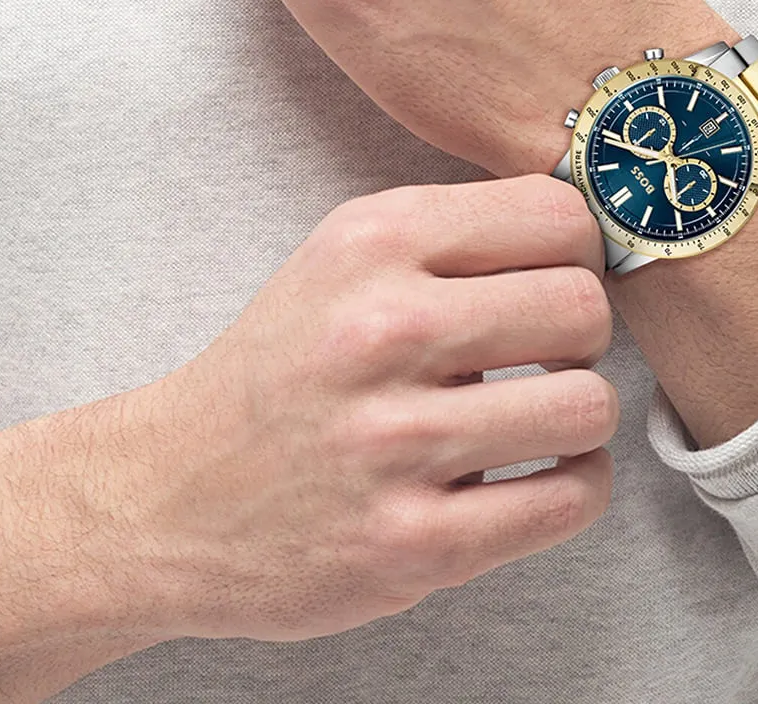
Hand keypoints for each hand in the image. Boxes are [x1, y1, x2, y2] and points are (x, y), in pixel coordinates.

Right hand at [146, 173, 618, 642]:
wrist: (170, 494)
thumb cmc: (282, 369)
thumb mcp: (343, 256)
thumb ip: (455, 233)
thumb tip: (586, 236)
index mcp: (374, 244)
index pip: (557, 215)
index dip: (578, 250)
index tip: (558, 278)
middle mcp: (384, 330)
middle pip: (584, 307)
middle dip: (584, 334)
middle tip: (549, 353)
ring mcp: (397, 442)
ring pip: (588, 405)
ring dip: (581, 414)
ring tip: (543, 417)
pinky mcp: (413, 543)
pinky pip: (569, 498)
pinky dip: (576, 484)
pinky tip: (539, 474)